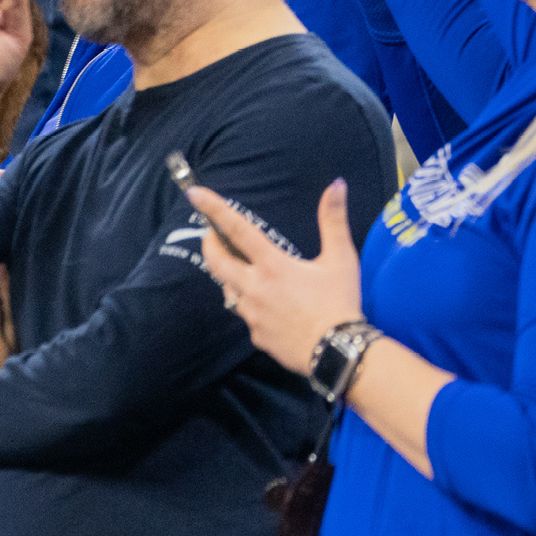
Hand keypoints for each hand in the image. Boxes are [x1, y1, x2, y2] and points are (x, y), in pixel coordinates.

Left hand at [187, 177, 362, 376]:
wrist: (338, 351)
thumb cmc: (339, 302)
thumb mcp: (341, 257)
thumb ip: (333, 219)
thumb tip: (337, 184)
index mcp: (273, 265)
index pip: (237, 229)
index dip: (213, 209)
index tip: (194, 194)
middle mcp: (255, 288)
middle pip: (218, 262)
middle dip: (210, 245)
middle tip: (211, 236)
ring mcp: (253, 314)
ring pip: (232, 292)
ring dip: (234, 279)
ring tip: (250, 274)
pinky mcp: (256, 336)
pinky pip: (248, 317)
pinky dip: (255, 308)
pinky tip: (274, 310)